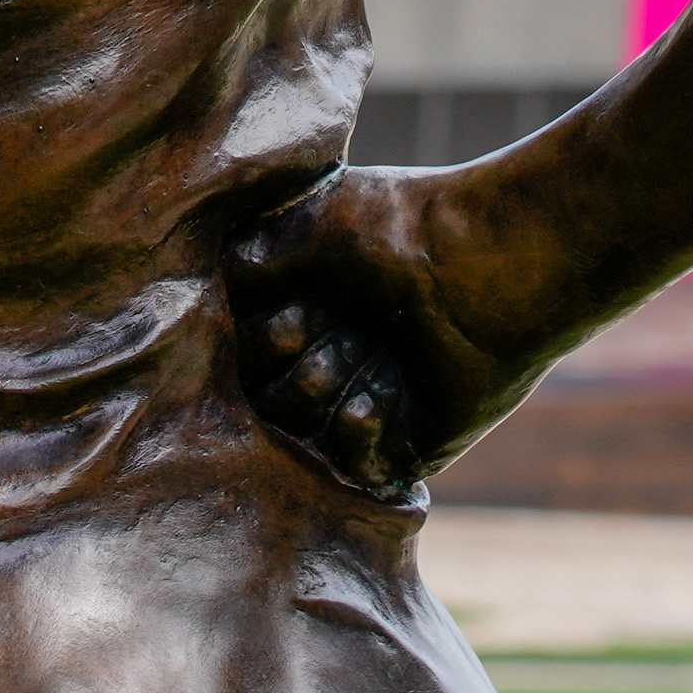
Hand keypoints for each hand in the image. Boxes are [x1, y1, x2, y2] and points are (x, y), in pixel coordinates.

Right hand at [225, 171, 548, 503]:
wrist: (493, 258)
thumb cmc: (402, 227)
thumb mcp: (308, 225)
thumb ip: (244, 264)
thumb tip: (199, 288)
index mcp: (300, 304)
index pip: (237, 356)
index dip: (256, 340)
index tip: (295, 306)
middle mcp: (328, 355)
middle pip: (260, 401)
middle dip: (293, 365)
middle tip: (339, 325)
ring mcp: (365, 399)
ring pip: (299, 435)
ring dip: (329, 388)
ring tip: (375, 352)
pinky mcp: (408, 443)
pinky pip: (352, 466)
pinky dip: (360, 427)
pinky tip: (390, 390)